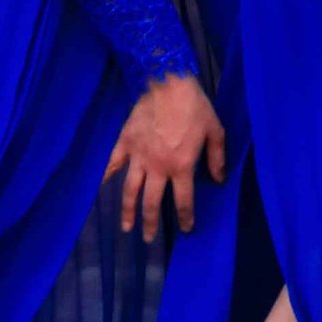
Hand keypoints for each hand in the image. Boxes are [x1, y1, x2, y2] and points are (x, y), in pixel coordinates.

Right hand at [106, 72, 225, 238]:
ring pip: (130, 191)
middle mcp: (158, 167)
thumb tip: (219, 180)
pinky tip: (102, 187)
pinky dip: (106, 175)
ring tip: (125, 227)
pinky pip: (113, 163)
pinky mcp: (126, 142)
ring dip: (127, 211)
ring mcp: (139, 156)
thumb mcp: (214, 131)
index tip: (185, 230)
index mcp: (181, 166)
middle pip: (152, 204)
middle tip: (147, 239)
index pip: (184, 201)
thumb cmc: (195, 106)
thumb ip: (217, 158)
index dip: (185, 218)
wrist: (169, 81)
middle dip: (150, 224)